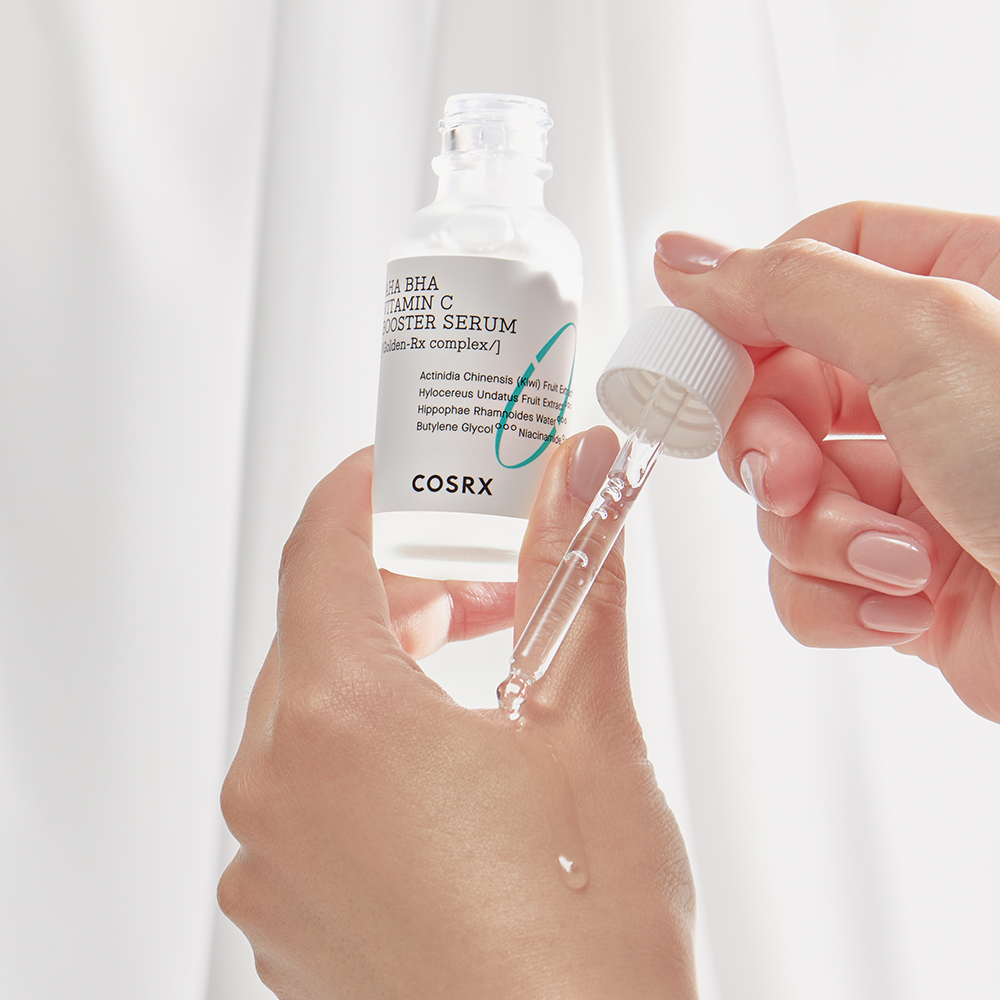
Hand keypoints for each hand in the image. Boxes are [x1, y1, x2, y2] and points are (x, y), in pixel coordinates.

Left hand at [218, 430, 696, 999]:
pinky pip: (306, 791)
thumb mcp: (589, 726)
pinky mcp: (288, 918)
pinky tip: (444, 761)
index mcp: (338, 725)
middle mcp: (275, 793)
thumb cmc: (591, 935)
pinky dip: (364, 746)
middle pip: (318, 630)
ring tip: (479, 658)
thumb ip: (576, 579)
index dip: (367, 490)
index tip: (408, 468)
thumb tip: (581, 477)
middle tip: (482, 572)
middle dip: (401, 584)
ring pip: (309, 712)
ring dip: (387, 665)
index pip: (322, 548)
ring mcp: (271, 865)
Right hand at [654, 202, 999, 722]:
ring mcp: (912, 481)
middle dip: (771, 445)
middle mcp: (934, 386)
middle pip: (779, 384)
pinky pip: (802, 574)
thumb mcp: (929, 338)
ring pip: (783, 491)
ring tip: (893, 556)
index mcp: (963, 292)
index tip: (700, 354)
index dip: (747, 308)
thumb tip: (687, 261)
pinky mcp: (895, 569)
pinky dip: (835, 596)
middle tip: (788, 475)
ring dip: (818, 535)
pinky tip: (904, 601)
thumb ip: (794, 287)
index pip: (814, 266)